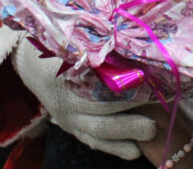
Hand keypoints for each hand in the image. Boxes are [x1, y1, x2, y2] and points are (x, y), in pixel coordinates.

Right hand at [11, 38, 155, 158]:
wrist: (33, 62)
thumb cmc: (67, 45)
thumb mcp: (82, 41)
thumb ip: (107, 47)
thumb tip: (142, 46)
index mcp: (70, 70)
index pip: (102, 80)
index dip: (128, 81)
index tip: (153, 79)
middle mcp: (68, 97)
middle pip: (101, 108)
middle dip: (130, 109)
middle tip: (159, 107)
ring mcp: (68, 116)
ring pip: (98, 130)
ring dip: (127, 132)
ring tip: (152, 130)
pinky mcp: (71, 128)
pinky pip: (93, 141)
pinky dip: (115, 147)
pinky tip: (135, 151)